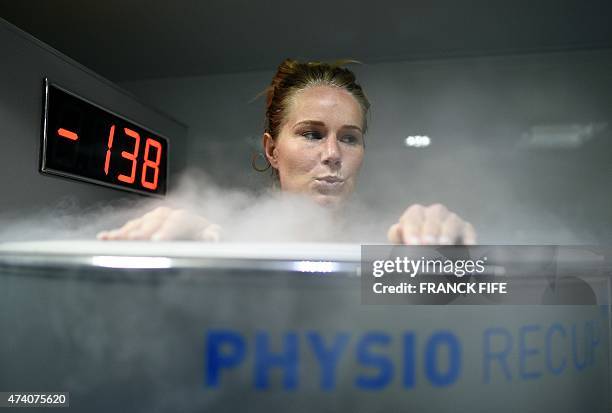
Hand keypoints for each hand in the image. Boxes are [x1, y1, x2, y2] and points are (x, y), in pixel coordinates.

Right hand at [96, 206, 220, 240]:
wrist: (203, 235)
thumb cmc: (206, 239)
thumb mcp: (215, 238)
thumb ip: (214, 236)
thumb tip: (214, 236)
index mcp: (189, 218)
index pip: (177, 220)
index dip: (167, 230)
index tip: (157, 240)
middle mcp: (171, 215)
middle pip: (155, 219)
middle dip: (142, 230)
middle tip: (132, 240)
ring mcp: (157, 218)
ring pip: (141, 221)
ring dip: (125, 230)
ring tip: (111, 239)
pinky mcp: (146, 224)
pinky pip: (131, 226)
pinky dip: (118, 232)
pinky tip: (105, 237)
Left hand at [387, 203, 475, 244]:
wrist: (431, 260)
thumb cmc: (414, 250)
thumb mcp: (403, 245)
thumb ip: (397, 238)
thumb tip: (396, 229)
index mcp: (416, 214)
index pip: (413, 216)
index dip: (412, 229)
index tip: (412, 244)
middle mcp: (435, 213)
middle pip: (434, 216)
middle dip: (430, 230)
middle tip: (427, 244)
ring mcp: (452, 220)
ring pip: (451, 221)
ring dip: (447, 233)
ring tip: (443, 245)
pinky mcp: (466, 230)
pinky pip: (469, 231)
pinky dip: (468, 238)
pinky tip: (466, 247)